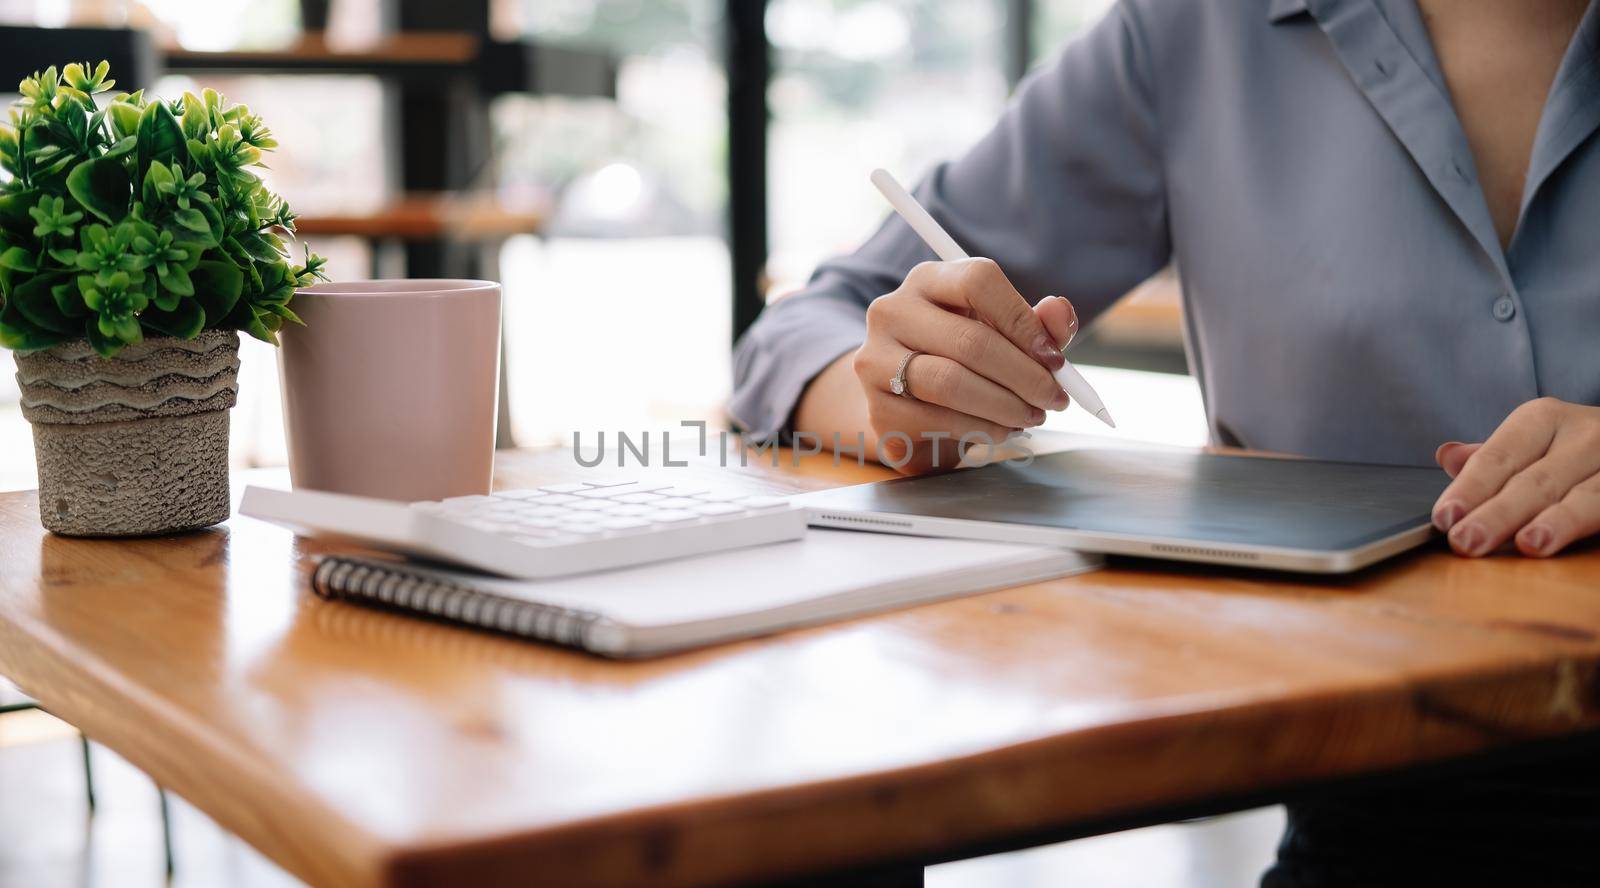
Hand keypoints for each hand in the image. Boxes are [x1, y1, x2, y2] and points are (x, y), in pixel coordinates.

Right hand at [852, 258, 1076, 472]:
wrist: (911, 406)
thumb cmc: (964, 361)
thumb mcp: (1002, 335)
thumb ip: (1036, 324)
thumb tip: (1060, 312)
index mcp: (928, 280)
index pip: (978, 281)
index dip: (1023, 321)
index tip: (1055, 358)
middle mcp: (892, 312)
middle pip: (969, 340)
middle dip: (1024, 376)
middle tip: (1054, 398)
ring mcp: (875, 360)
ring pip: (951, 383)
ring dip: (1005, 406)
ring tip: (1031, 415)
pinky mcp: (877, 408)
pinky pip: (936, 420)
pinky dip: (980, 429)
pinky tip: (1001, 430)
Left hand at [1432, 397, 1599, 556]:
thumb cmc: (1571, 451)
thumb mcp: (1530, 444)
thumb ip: (1491, 459)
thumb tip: (1447, 456)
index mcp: (1545, 418)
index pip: (1498, 457)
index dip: (1470, 489)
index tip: (1443, 518)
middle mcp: (1586, 434)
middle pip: (1537, 480)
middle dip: (1499, 514)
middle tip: (1466, 542)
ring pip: (1586, 496)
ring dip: (1557, 521)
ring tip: (1529, 544)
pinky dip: (1588, 527)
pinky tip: (1568, 544)